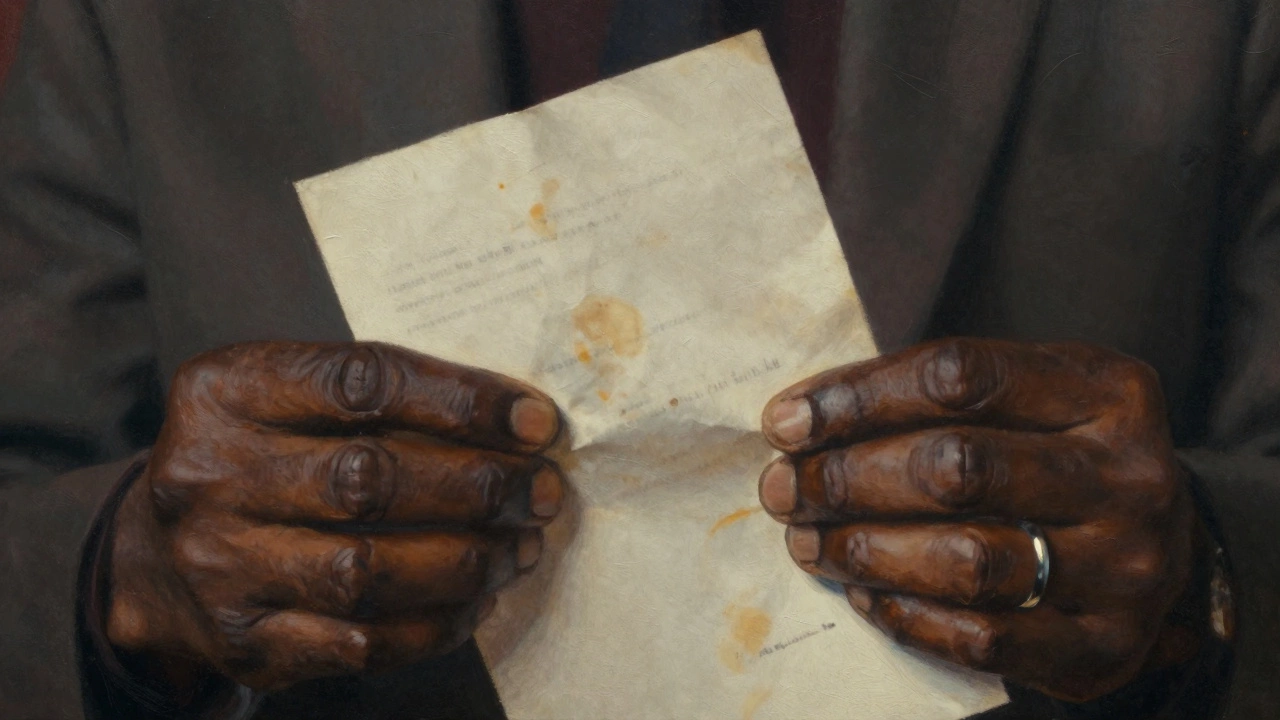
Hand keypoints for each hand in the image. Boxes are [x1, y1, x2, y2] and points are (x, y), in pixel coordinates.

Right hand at [106, 342, 563, 690]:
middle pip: (371, 480)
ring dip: (468, 560)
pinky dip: (435, 623)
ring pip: (369, 569)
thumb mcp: (289, 396)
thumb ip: (383, 396)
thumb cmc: (260, 457)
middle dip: (480, 487)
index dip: (464, 403)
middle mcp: (211, 475)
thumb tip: (519, 425)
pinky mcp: (245, 640)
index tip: (537, 422)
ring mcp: (222, 565)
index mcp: (228, 391)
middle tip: (543, 490)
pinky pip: (360, 642)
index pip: (364, 384)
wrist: (152, 559)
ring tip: (520, 545)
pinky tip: (477, 600)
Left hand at [758, 338, 1198, 700]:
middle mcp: (1129, 475)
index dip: (858, 398)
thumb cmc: (1057, 456)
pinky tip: (863, 592)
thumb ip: (924, 394)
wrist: (1164, 554)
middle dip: (847, 477)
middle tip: (781, 487)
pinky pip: (983, 637)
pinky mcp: (1103, 646)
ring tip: (807, 540)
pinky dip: (906, 615)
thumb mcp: (1022, 396)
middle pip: (958, 468)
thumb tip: (798, 419)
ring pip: (968, 559)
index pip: (960, 378)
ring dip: (865, 550)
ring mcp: (1126, 567)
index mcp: (1106, 391)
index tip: (785, 420)